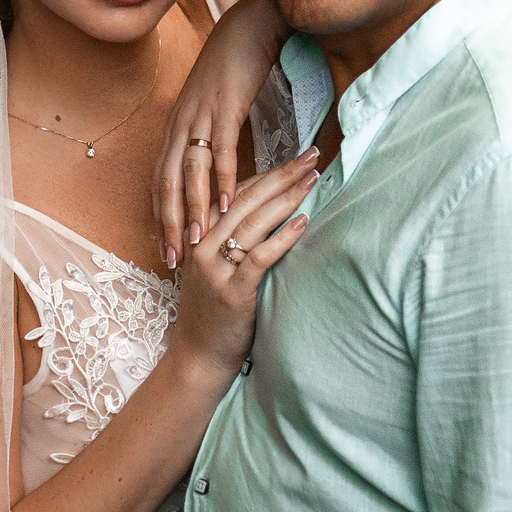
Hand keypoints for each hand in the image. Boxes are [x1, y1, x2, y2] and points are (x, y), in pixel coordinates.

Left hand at [154, 0, 289, 266]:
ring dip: (192, 209)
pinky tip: (224, 204)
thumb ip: (217, 138)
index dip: (161, 216)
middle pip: (168, 183)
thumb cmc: (237, 67)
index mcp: (178, 126)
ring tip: (196, 242)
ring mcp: (200, 115)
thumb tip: (224, 171)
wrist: (250, 24)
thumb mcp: (219, 108)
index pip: (161, 180)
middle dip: (169, 224)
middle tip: (173, 260)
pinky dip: (221, 179)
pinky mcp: (225, 106)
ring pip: (190, 171)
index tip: (166, 249)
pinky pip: (221, 150)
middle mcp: (181, 123)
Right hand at [169, 147, 317, 385]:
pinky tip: (303, 222)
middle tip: (311, 155)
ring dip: (287, 198)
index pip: (233, 193)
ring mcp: (215, 269)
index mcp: (199, 235)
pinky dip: (283, 237)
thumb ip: (235, 241)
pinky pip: (259, 257)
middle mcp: (202, 246)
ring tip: (313, 180)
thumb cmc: (216, 312)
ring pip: (252, 223)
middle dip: (281, 175)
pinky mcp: (232, 292)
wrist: (198, 356)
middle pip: (245, 200)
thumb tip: (274, 212)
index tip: (295, 155)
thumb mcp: (219, 269)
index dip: (266, 172)